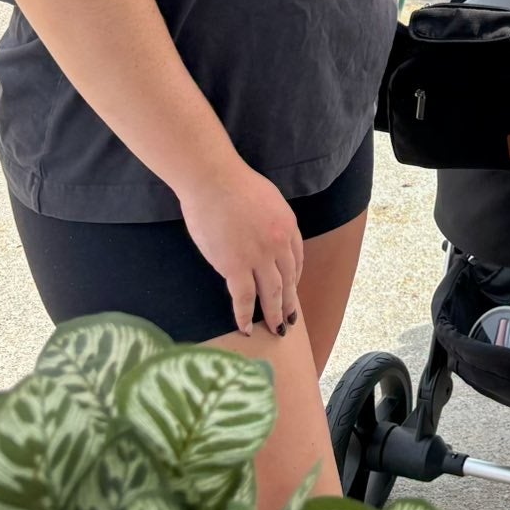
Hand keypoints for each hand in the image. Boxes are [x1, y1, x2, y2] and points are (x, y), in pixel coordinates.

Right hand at [178, 157, 303, 338]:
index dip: (294, 278)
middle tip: (290, 320)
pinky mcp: (235, 266)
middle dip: (290, 303)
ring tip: (276, 330)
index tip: (291, 289)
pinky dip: (245, 315)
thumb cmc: (234, 183)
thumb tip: (266, 235)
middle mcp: (279, 244)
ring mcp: (259, 257)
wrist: (213, 180)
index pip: (296, 259)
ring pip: (272, 293)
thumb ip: (271, 220)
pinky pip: (244, 298)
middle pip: (289, 280)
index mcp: (288, 225)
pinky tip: (245, 328)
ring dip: (274, 314)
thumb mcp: (268, 199)